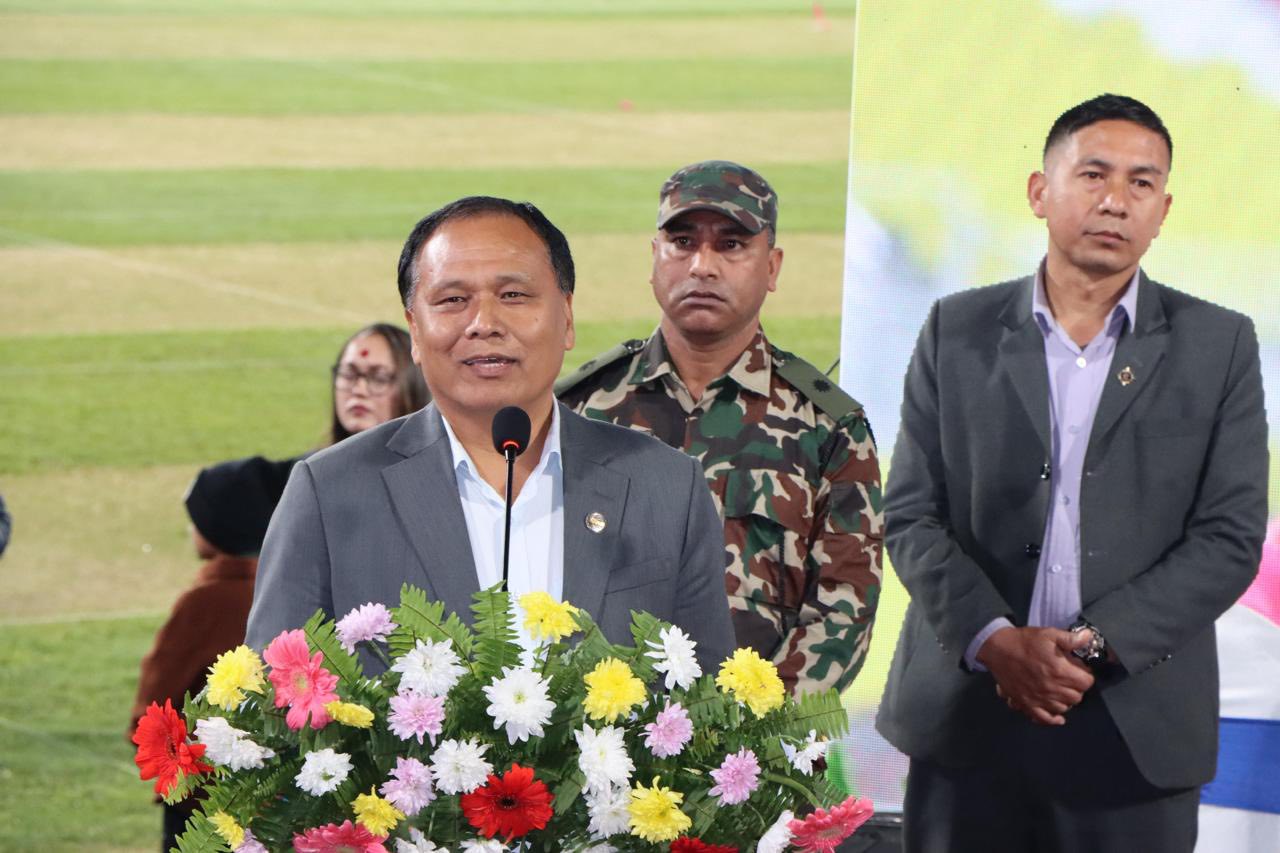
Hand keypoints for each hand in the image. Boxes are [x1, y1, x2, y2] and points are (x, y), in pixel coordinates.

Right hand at [977, 626, 1094, 725]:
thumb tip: (1088, 638)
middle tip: (1070, 678)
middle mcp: (1052, 688)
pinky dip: (1053, 719)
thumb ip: (1071, 639)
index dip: (1085, 674)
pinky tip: (1058, 717)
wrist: (997, 648)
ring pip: (1064, 708)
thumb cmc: (1024, 641)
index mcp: (1060, 670)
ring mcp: (1039, 698)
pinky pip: (1044, 718)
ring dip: (1066, 700)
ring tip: (1061, 690)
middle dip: (1076, 687)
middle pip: (1077, 696)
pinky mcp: (1027, 703)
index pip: (1087, 682)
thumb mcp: (1049, 634)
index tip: (1079, 669)